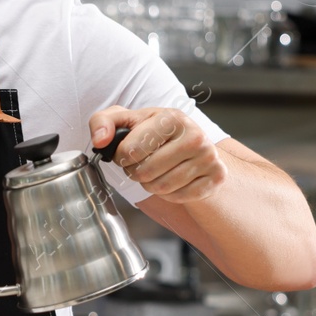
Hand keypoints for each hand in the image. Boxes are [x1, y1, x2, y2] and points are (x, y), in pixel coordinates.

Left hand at [89, 106, 226, 203]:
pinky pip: (178, 197)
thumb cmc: (155, 132)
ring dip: (150, 184)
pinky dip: (168, 193)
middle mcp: (195, 136)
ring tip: (156, 170)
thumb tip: (100, 140)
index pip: (131, 151)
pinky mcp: (216, 177)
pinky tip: (172, 178)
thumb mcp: (126, 120)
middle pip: (145, 172)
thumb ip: (102, 123)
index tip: (128, 153)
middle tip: (141, 164)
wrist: (191, 144)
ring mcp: (208, 157)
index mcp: (172, 118)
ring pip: (161, 187)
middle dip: (136, 172)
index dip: (122, 157)